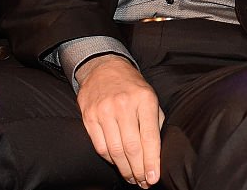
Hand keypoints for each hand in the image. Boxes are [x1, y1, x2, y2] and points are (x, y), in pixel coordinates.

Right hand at [76, 54, 164, 187]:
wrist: (104, 67)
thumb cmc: (132, 86)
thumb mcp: (151, 97)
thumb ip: (155, 122)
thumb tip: (157, 152)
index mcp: (144, 100)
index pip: (149, 137)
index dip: (152, 161)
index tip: (154, 177)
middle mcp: (123, 106)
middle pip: (131, 148)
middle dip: (138, 170)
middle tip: (143, 182)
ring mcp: (104, 111)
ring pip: (114, 150)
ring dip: (124, 169)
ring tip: (132, 178)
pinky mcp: (89, 117)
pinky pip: (100, 146)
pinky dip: (110, 159)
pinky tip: (117, 164)